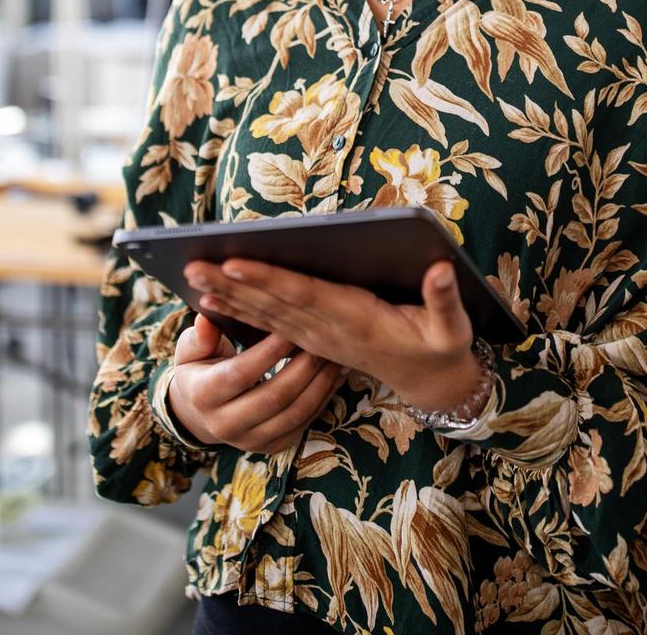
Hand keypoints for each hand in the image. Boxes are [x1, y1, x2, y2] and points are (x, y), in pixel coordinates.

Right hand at [165, 312, 346, 453]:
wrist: (200, 414)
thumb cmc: (199, 371)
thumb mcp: (191, 351)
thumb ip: (201, 336)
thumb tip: (206, 319)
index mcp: (203, 396)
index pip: (241, 373)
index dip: (269, 351)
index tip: (291, 327)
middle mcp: (224, 425)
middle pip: (275, 396)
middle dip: (304, 366)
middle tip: (322, 338)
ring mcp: (250, 441)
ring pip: (295, 412)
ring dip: (321, 382)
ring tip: (334, 355)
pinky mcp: (272, 446)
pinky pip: (305, 422)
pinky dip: (325, 397)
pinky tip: (336, 374)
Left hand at [186, 258, 485, 416]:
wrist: (431, 383)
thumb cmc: (442, 348)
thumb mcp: (453, 329)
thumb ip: (445, 299)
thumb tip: (443, 269)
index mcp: (357, 320)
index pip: (305, 296)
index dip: (270, 281)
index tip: (235, 264)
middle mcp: (330, 331)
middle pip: (274, 305)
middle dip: (232, 285)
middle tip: (194, 265)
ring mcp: (319, 338)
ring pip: (267, 316)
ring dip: (229, 297)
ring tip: (193, 278)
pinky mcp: (314, 340)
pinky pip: (271, 325)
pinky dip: (242, 312)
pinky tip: (215, 300)